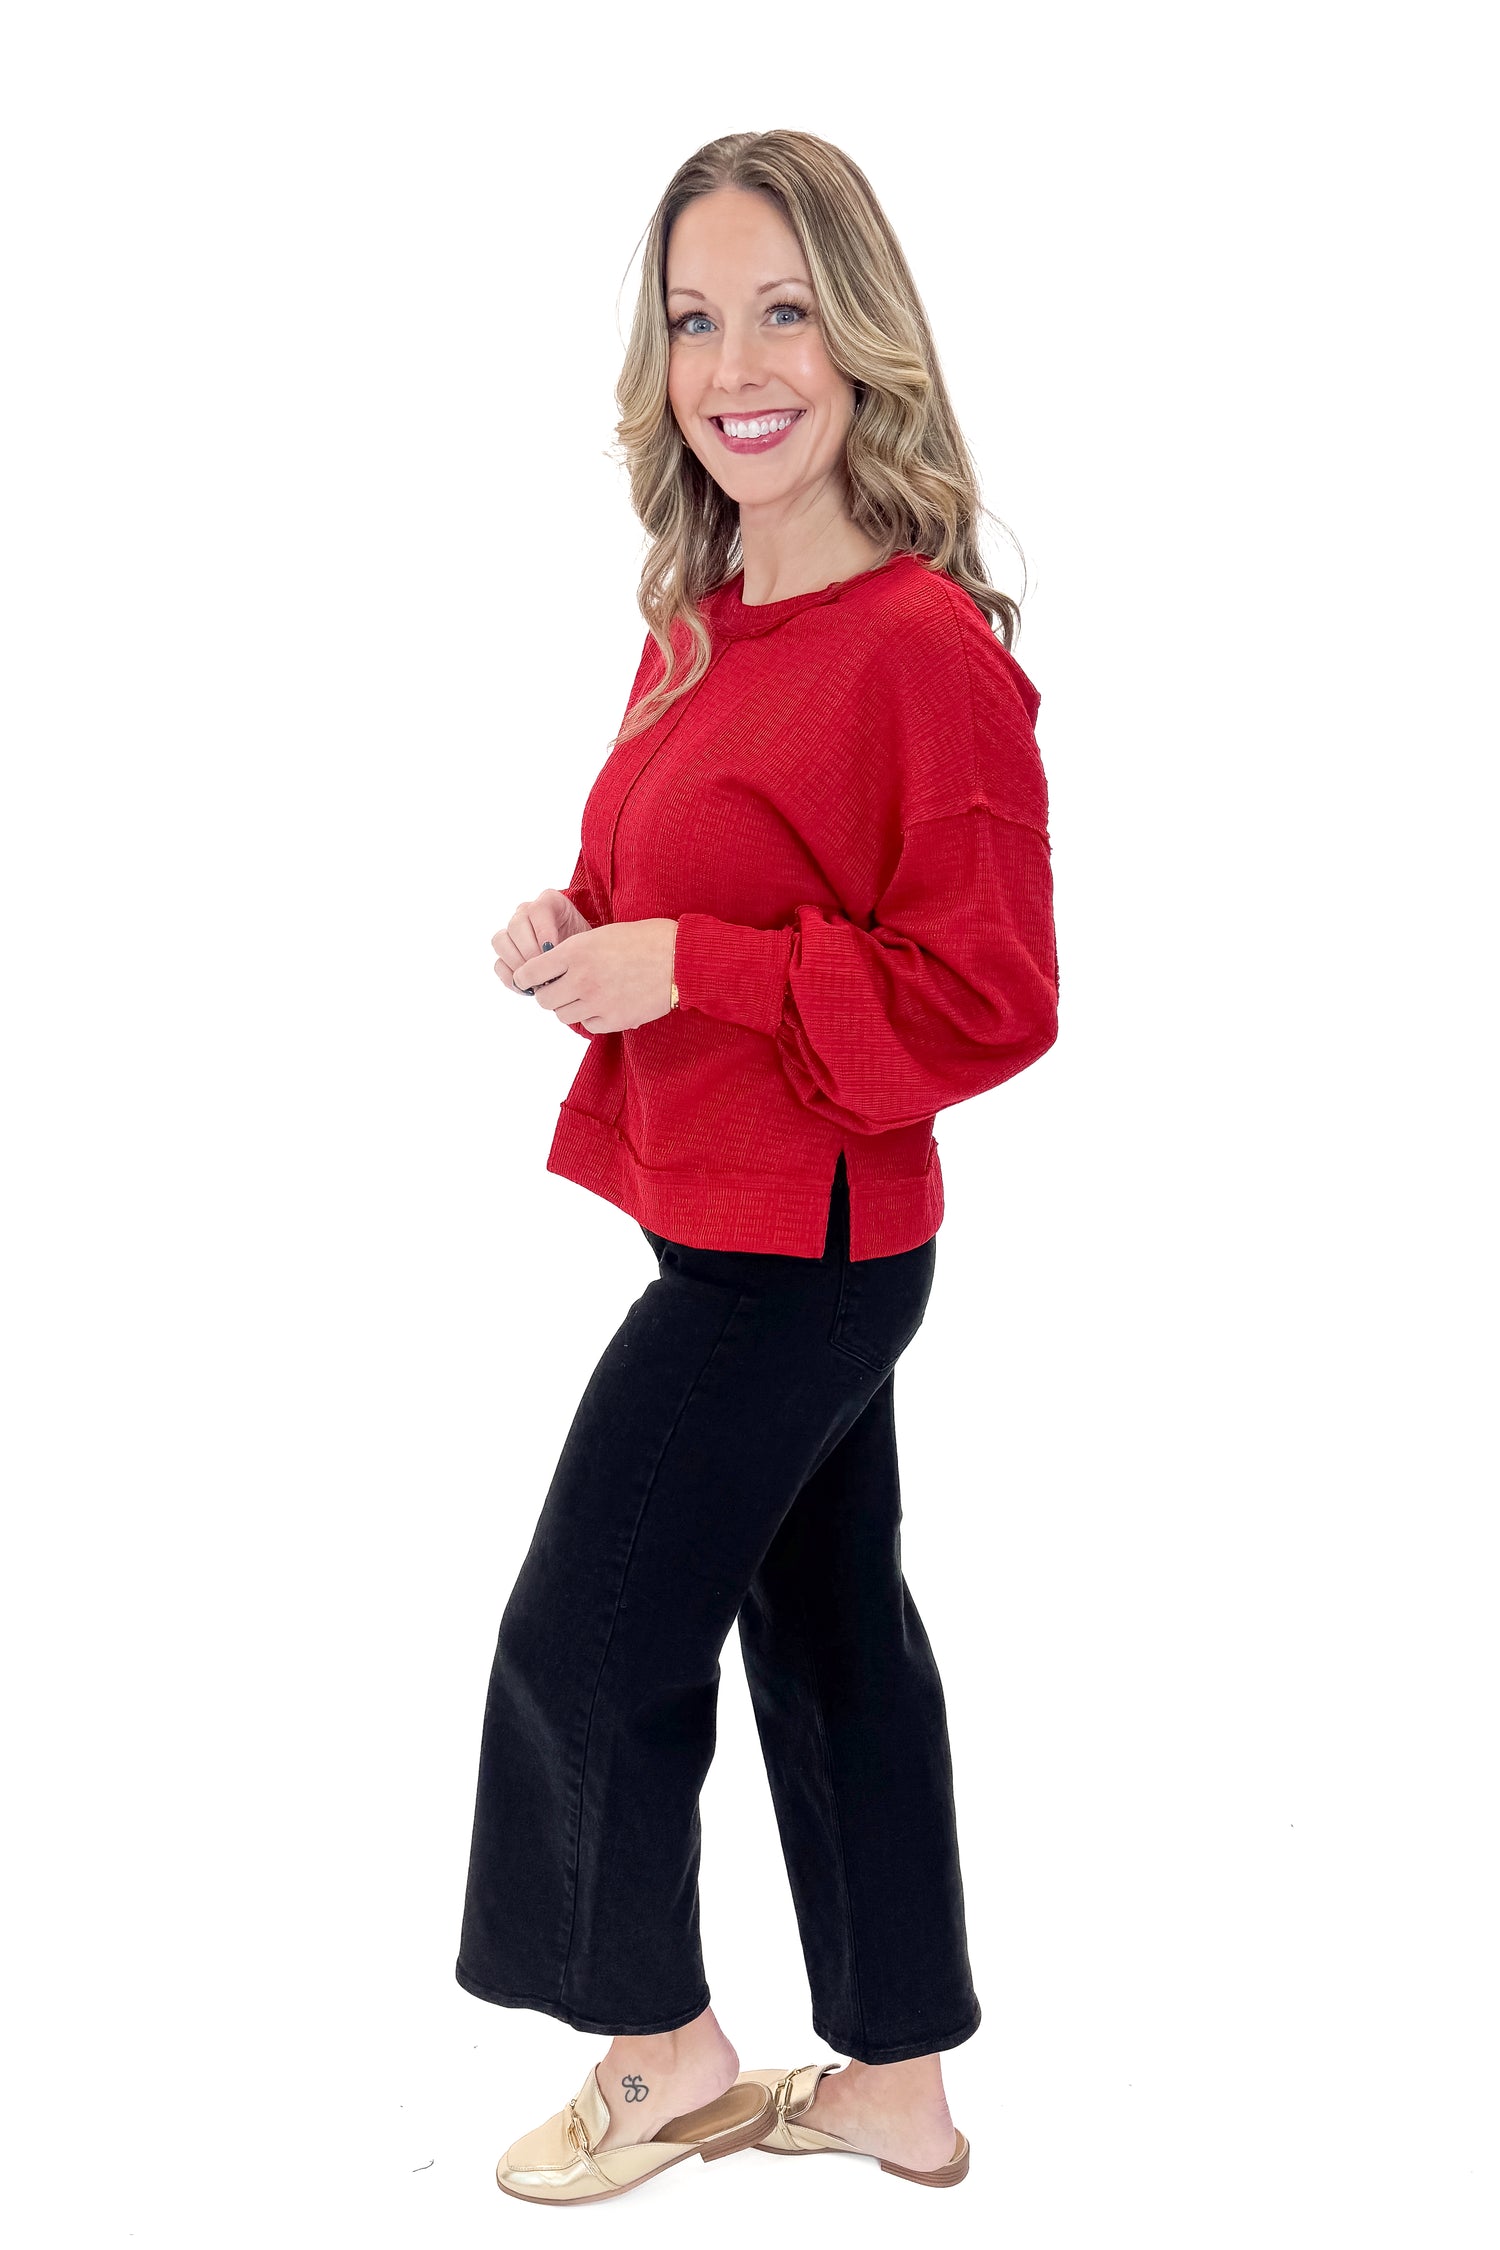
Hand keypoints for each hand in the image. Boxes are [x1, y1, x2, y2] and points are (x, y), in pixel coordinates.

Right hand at [492, 886, 593, 989]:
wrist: (583, 958)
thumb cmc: (588, 948)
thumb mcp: (588, 941)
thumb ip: (575, 943)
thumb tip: (555, 957)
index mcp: (549, 901)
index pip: (537, 910)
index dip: (543, 931)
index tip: (554, 951)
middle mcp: (526, 912)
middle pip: (515, 926)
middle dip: (529, 951)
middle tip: (545, 969)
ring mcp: (513, 931)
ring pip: (501, 942)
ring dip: (517, 964)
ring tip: (536, 980)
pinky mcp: (506, 953)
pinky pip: (498, 963)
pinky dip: (510, 978)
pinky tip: (528, 988)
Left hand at [504, 915, 677, 1034]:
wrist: (680, 958)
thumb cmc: (643, 940)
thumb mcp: (600, 935)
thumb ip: (572, 953)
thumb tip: (548, 971)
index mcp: (575, 952)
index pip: (531, 972)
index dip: (525, 977)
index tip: (528, 979)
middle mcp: (582, 979)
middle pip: (544, 999)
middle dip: (548, 994)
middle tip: (559, 988)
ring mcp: (598, 1003)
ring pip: (563, 1016)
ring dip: (569, 1007)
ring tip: (585, 995)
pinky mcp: (614, 1020)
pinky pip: (588, 1026)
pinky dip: (591, 1018)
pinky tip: (604, 1004)